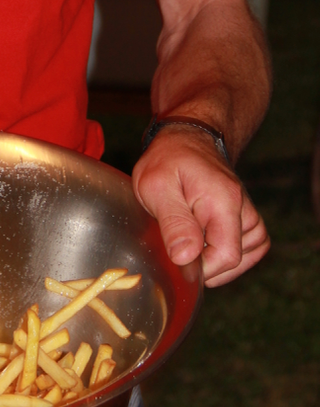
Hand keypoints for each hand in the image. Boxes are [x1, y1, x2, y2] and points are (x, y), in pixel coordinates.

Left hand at [132, 128, 269, 286]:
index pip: (226, 256)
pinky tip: (206, 242)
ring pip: (244, 258)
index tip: (176, 256)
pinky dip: (228, 253)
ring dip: (216, 258)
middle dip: (204, 262)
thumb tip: (185, 258)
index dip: (200, 267)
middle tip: (177, 239)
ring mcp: (249, 213)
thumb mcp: (156, 186)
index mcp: (224, 200)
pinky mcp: (249, 219)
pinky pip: (249, 250)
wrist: (187, 139)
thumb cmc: (168, 160)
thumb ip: (173, 222)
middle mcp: (244, 208)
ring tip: (190, 235)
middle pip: (234, 260)